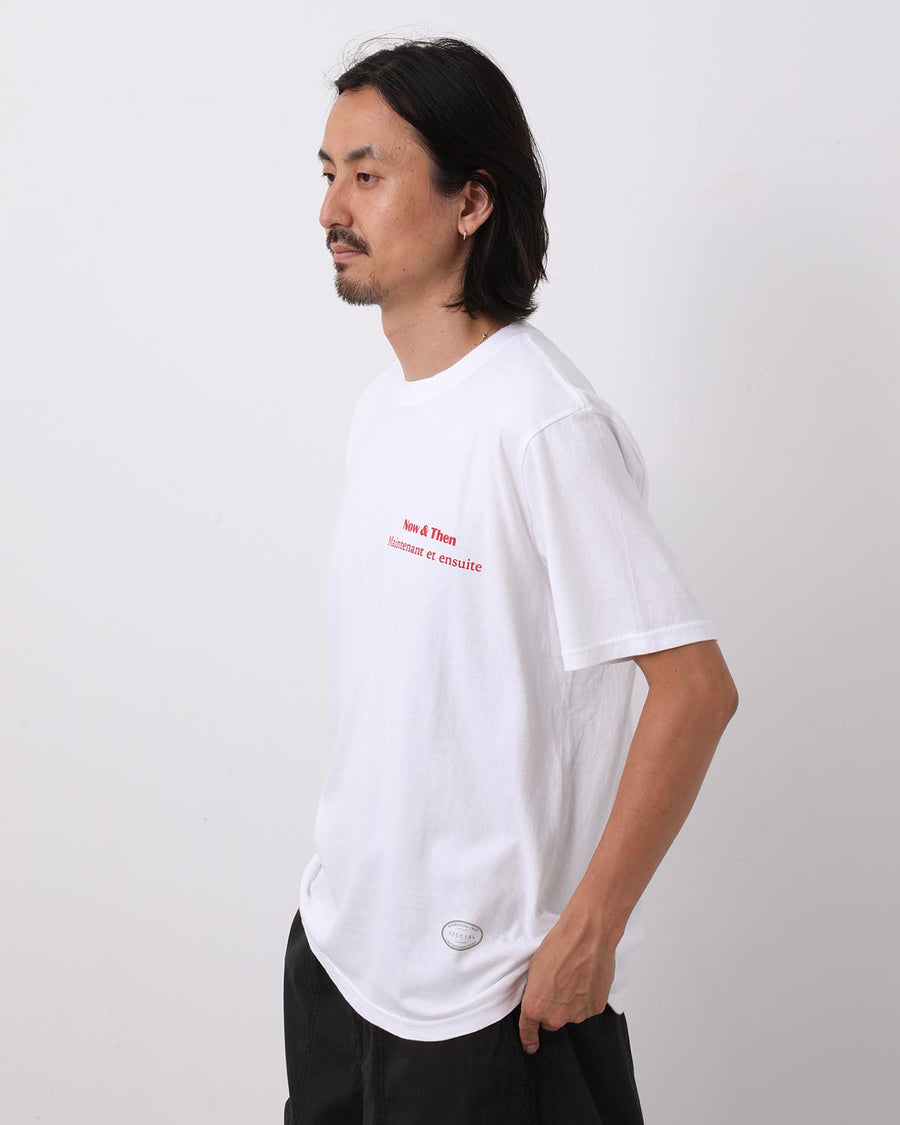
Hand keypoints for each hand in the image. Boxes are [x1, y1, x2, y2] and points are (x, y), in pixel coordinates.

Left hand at [517, 912, 617, 1053]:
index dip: (528, 1039)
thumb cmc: (559, 946)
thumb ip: (534, 991)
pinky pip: (587, 1008)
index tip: (530, 1046)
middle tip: (557, 984)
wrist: (587, 937)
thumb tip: (538, 997)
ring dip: (570, 1002)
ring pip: (570, 1014)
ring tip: (574, 976)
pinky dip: (586, 998)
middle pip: (551, 1021)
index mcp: (535, 1007)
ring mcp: (577, 1015)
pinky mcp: (595, 1009)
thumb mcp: (534, 967)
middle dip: (551, 1008)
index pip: (528, 1031)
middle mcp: (555, 1017)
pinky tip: (587, 979)